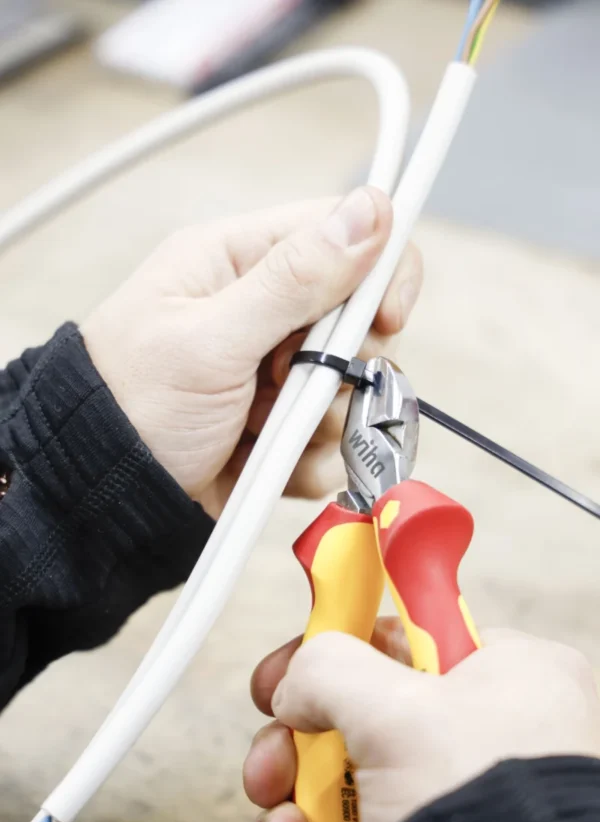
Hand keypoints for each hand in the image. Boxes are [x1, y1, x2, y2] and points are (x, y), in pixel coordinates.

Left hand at [82, 189, 421, 515]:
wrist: (103, 499)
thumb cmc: (133, 407)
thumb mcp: (211, 339)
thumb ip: (294, 280)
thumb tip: (372, 210)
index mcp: (236, 262)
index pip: (341, 235)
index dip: (379, 274)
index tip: (385, 320)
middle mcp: (260, 311)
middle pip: (356, 319)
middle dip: (340, 363)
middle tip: (292, 384)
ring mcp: (272, 371)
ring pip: (348, 385)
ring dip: (318, 419)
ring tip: (263, 431)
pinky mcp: (279, 424)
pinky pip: (330, 436)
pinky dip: (307, 457)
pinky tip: (265, 461)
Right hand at [244, 621, 599, 821]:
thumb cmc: (494, 812)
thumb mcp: (397, 712)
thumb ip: (330, 668)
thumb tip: (294, 686)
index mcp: (505, 676)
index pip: (400, 637)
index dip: (332, 654)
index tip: (281, 680)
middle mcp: (485, 737)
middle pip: (359, 721)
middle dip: (295, 752)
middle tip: (273, 769)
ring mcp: (458, 805)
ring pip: (346, 792)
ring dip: (294, 816)